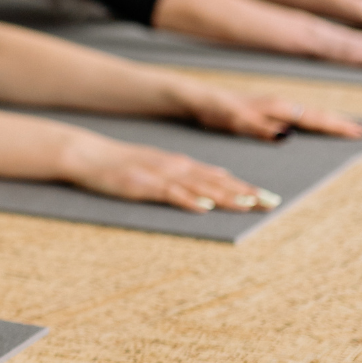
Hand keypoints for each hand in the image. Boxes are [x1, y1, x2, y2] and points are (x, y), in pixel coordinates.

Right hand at [65, 134, 277, 213]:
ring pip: (199, 188)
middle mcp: (177, 167)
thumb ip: (188, 176)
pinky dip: (188, 201)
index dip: (246, 188)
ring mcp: (161, 175)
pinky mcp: (143, 185)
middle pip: (218, 183)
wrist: (89, 154)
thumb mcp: (160, 167)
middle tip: (272, 204)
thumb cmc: (122, 165)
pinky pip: (169, 194)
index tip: (270, 198)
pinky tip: (203, 208)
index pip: (221, 178)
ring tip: (248, 205)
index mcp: (182, 165)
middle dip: (246, 193)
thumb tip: (218, 183)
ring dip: (224, 197)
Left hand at [188, 91, 361, 141]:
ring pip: (312, 115)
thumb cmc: (215, 110)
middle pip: (320, 114)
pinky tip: (320, 130)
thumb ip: (258, 127)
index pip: (316, 118)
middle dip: (344, 123)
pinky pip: (301, 117)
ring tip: (354, 131)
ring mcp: (277, 107)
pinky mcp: (270, 112)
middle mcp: (281, 105)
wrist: (199, 100)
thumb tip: (286, 135)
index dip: (339, 126)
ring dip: (333, 123)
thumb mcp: (233, 120)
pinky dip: (317, 122)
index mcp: (277, 107)